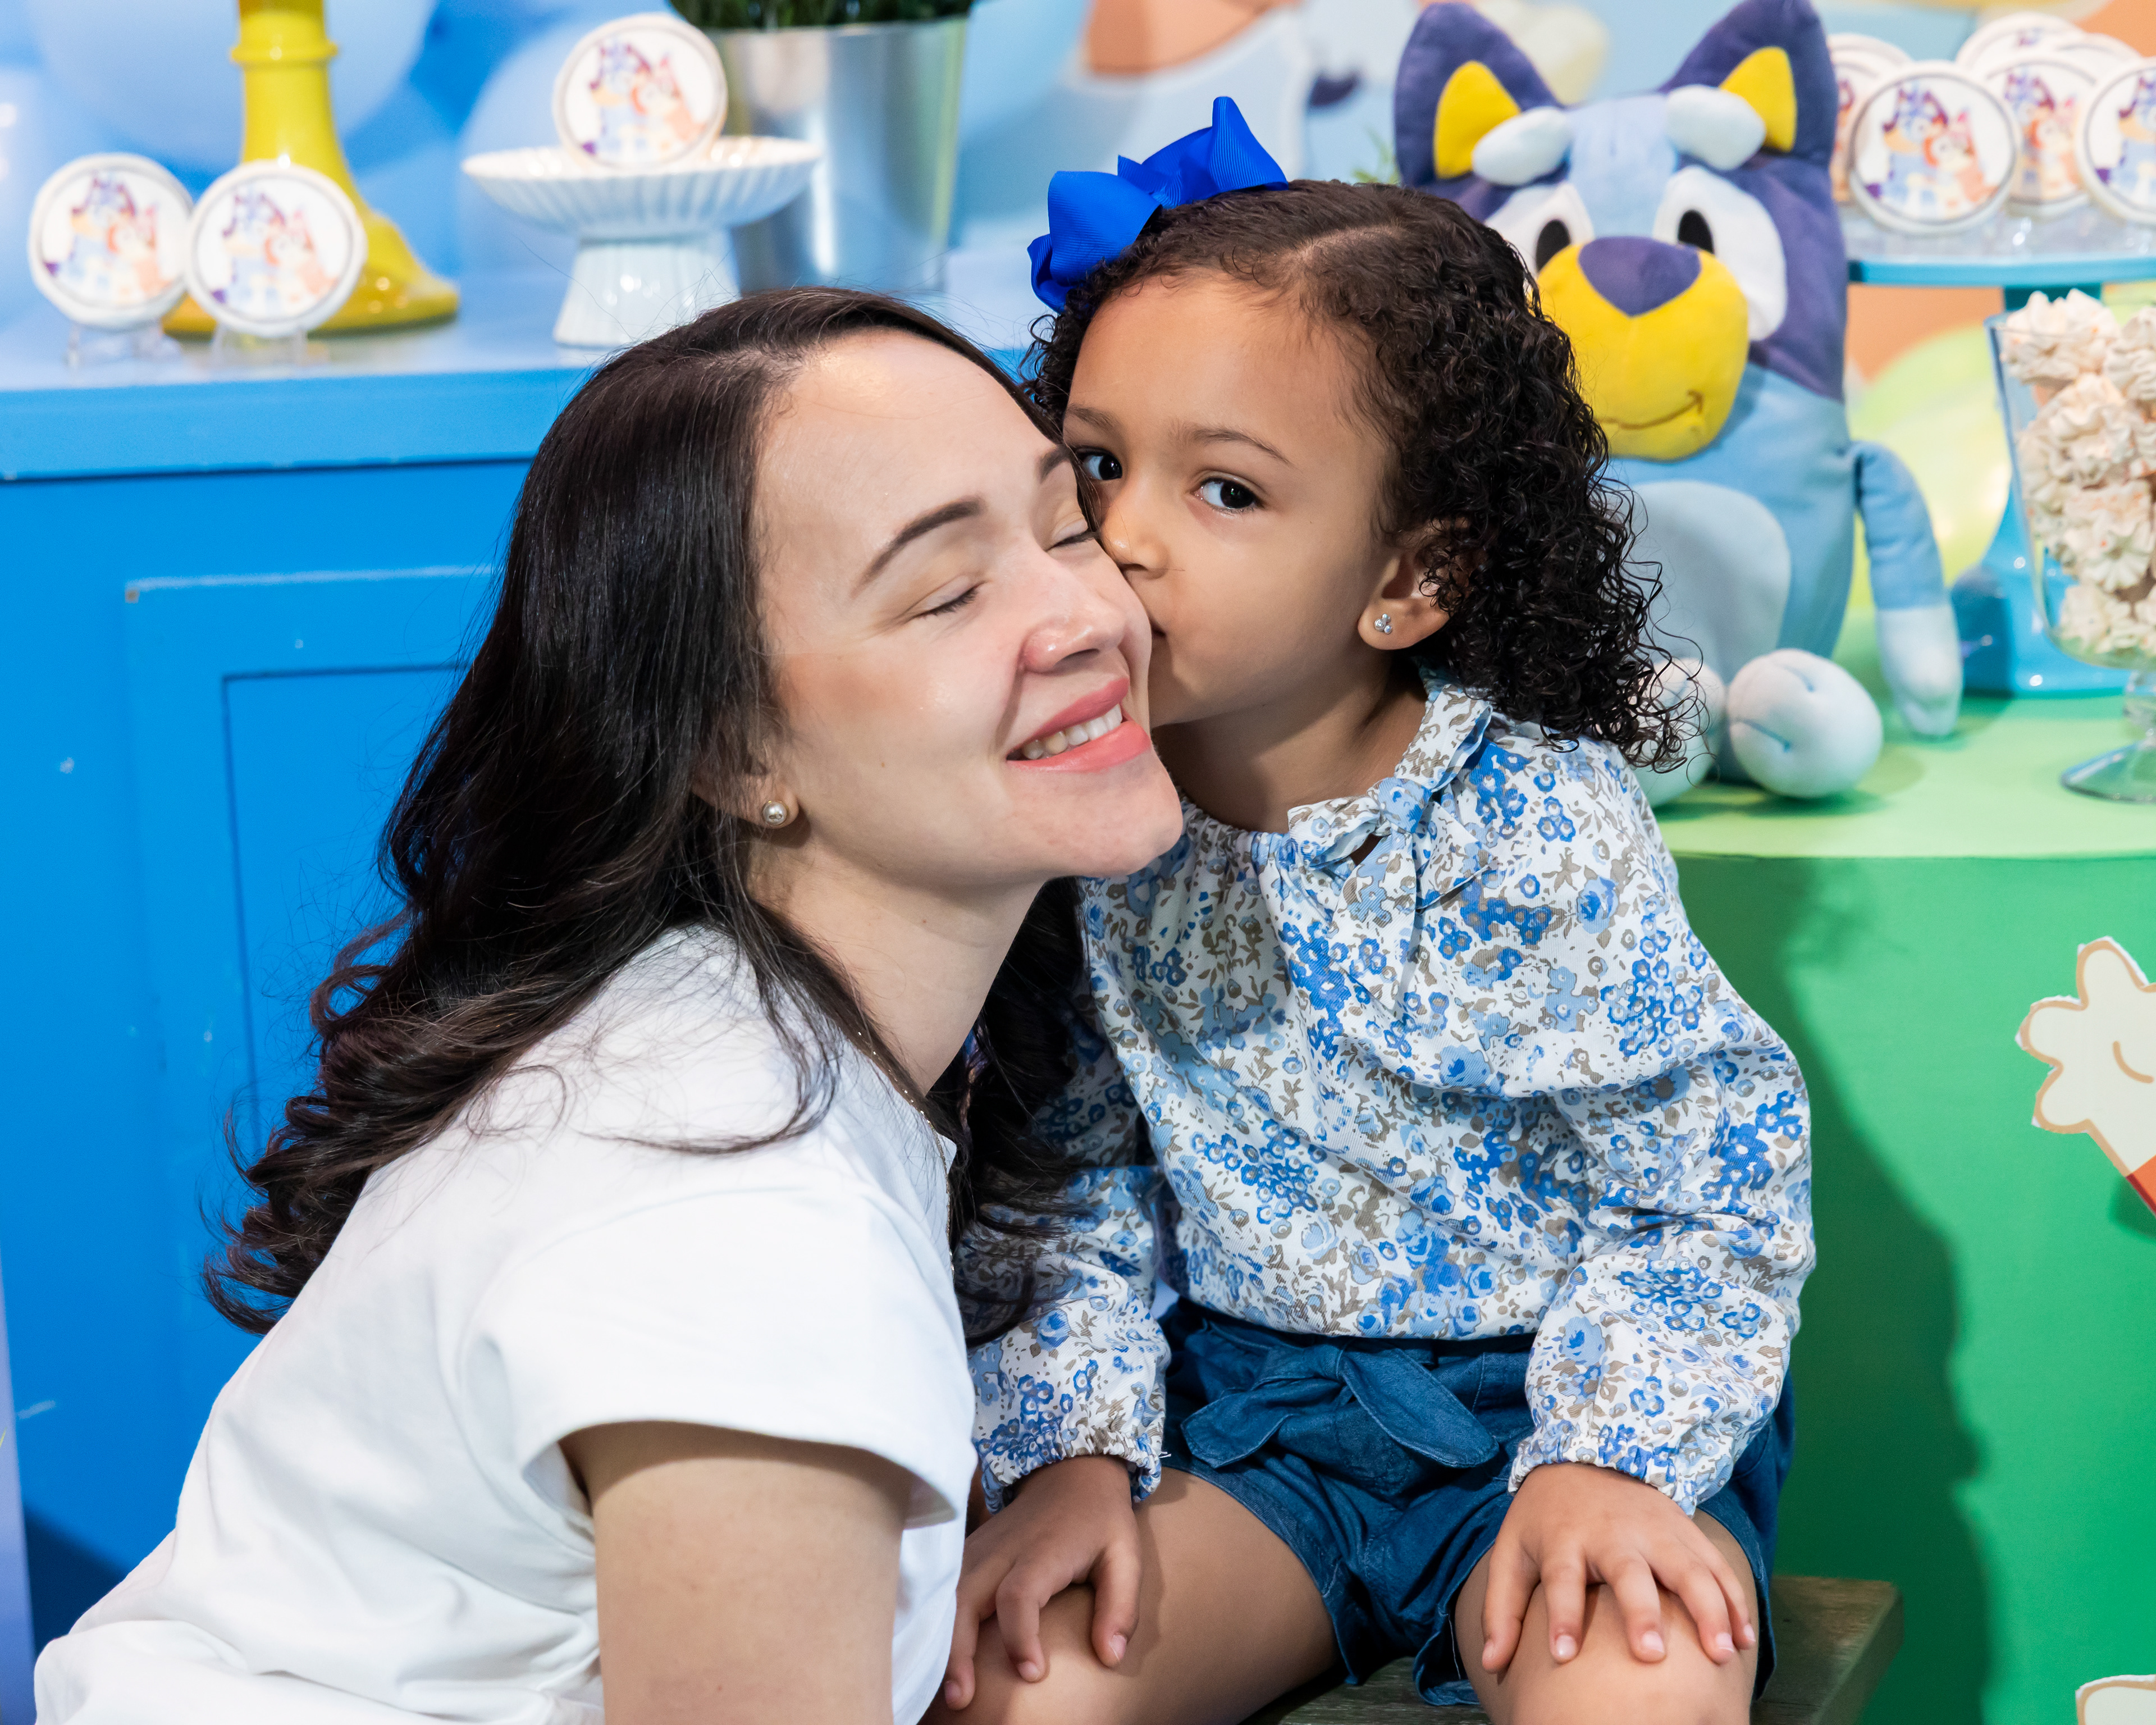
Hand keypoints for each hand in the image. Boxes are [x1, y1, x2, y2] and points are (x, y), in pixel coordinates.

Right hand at [941, 1454, 1139, 1709]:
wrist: (1070, 1474)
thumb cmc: (1100, 1522)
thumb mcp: (1125, 1556)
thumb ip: (1120, 1607)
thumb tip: (1111, 1657)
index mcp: (1042, 1550)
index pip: (1019, 1595)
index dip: (1021, 1636)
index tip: (1032, 1672)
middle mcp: (1002, 1550)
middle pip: (966, 1597)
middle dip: (959, 1649)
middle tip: (962, 1698)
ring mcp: (979, 1550)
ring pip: (946, 1596)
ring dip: (941, 1642)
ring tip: (946, 1690)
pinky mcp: (968, 1554)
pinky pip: (943, 1590)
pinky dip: (935, 1623)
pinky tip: (935, 1658)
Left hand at [1479, 1462, 1754, 1674]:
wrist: (1588, 1453)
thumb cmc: (1546, 1518)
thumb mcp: (1513, 1551)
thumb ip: (1502, 1609)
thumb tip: (1490, 1664)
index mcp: (1565, 1539)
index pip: (1560, 1579)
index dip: (1560, 1616)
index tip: (1563, 1654)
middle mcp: (1611, 1534)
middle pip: (1628, 1572)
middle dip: (1640, 1612)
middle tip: (1651, 1653)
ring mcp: (1654, 1530)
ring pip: (1685, 1569)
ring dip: (1706, 1610)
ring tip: (1721, 1653)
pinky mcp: (1685, 1531)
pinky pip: (1715, 1566)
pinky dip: (1734, 1601)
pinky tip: (1745, 1640)